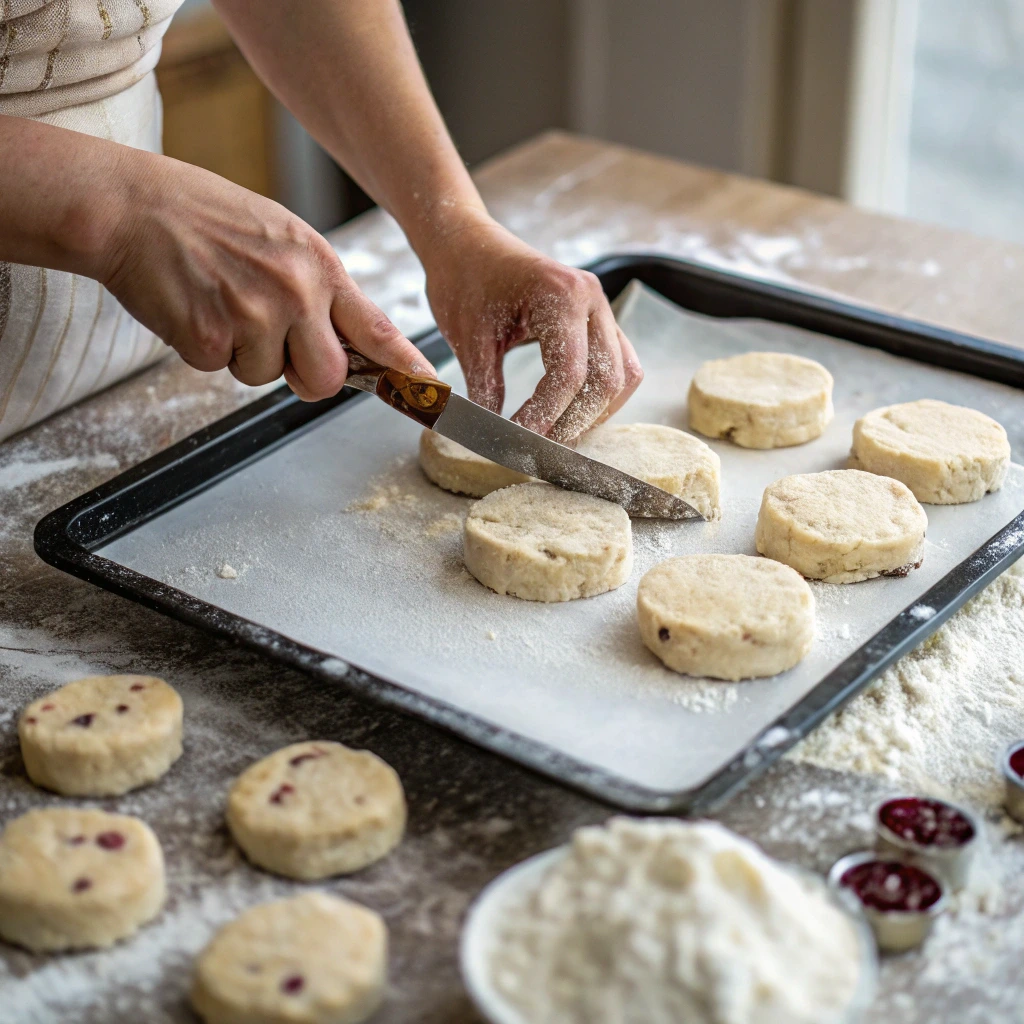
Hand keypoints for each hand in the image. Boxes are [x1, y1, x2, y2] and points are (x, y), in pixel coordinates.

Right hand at [101, 155, 432, 399]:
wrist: (132, 206)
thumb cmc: (206, 218)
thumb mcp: (282, 237)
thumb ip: (317, 288)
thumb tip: (346, 340)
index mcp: (319, 266)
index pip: (376, 328)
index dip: (406, 367)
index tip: (431, 391)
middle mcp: (296, 292)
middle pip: (327, 379)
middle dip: (302, 375)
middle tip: (271, 343)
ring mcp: (254, 315)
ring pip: (267, 377)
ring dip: (243, 354)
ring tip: (219, 300)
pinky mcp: (209, 336)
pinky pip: (221, 370)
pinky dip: (204, 348)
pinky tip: (192, 305)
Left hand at [420, 210, 641, 442]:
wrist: (465, 243)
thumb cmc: (462, 280)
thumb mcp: (468, 338)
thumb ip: (485, 388)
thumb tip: (493, 439)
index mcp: (561, 295)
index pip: (569, 374)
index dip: (547, 415)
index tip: (519, 440)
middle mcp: (592, 299)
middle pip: (606, 380)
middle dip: (574, 421)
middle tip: (539, 448)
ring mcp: (600, 309)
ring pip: (622, 376)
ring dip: (594, 413)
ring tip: (555, 436)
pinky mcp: (598, 321)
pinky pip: (618, 365)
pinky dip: (599, 397)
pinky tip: (569, 415)